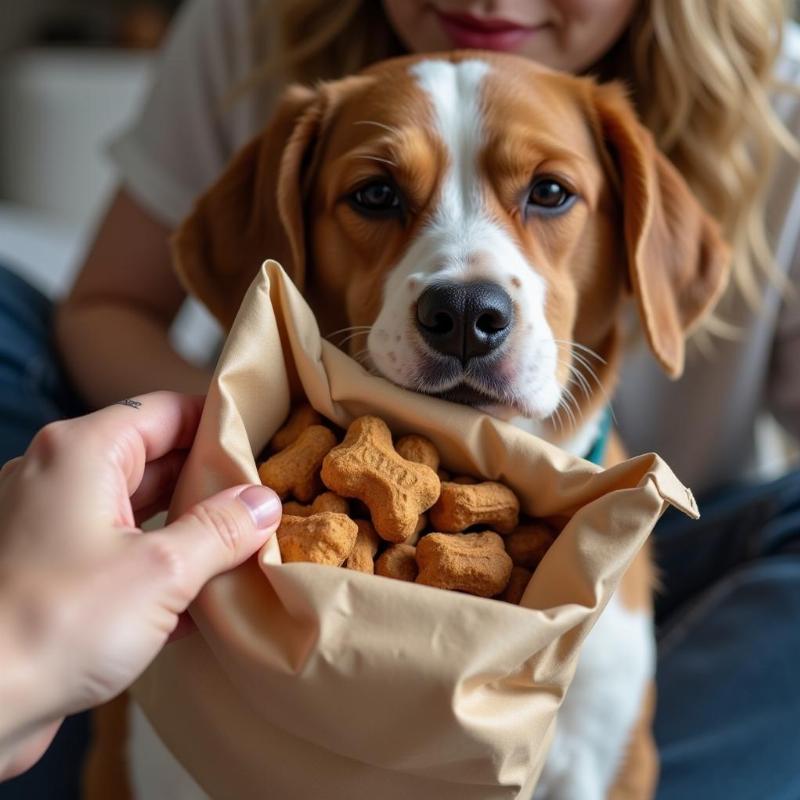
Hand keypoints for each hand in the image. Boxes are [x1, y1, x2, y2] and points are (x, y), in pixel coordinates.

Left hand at [0, 392, 280, 779]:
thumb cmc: (52, 626)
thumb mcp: (162, 570)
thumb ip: (220, 530)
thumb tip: (262, 503)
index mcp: (83, 452)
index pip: (166, 411)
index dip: (217, 423)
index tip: (260, 440)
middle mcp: (61, 475)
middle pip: (155, 456)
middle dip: (209, 480)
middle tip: (263, 498)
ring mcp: (51, 522)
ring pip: (137, 505)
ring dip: (188, 524)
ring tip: (243, 543)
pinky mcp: (51, 568)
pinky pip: (117, 546)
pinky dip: (158, 558)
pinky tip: (200, 593)